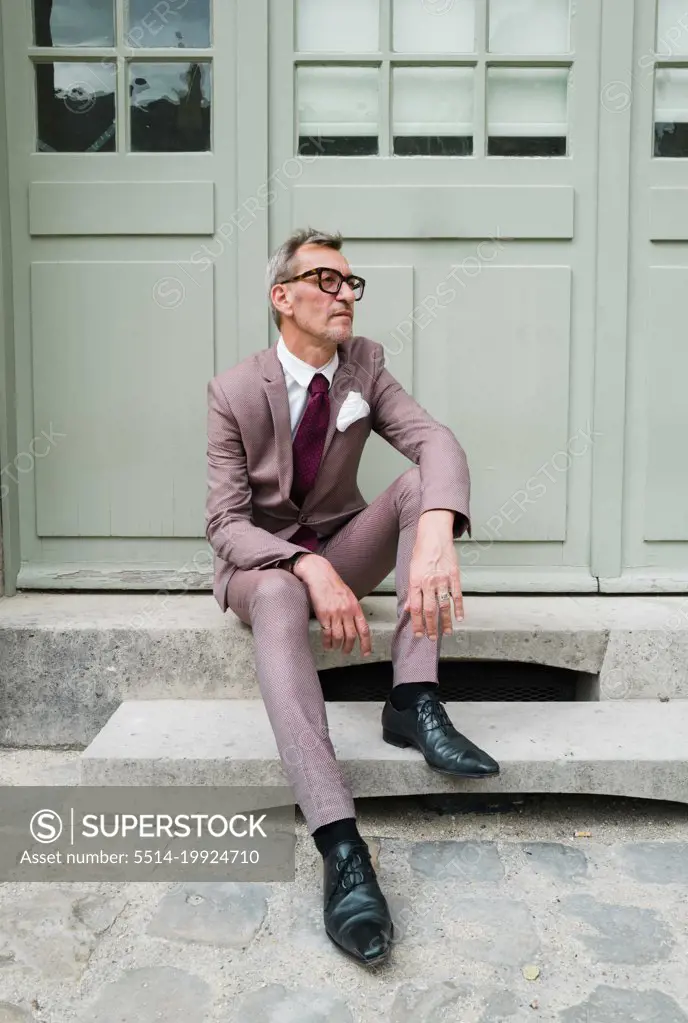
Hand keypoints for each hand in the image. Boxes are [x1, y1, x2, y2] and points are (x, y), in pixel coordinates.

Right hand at [294, 555, 371, 656]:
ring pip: (339, 636)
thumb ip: (352, 610)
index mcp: (355, 607)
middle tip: (346, 652)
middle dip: (349, 647)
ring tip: (335, 648)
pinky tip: (327, 644)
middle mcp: (347, 612)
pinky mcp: (323, 615)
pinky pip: (327, 633)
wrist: (320, 575)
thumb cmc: (333, 585)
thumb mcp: (349, 596)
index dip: (366, 643)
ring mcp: (335, 614)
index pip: (364, 629)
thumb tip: (354, 624)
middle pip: (351, 636)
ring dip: (337, 646)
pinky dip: (327, 642)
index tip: (366, 652)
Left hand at [404, 514, 463, 639]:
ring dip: (445, 622)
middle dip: (430, 627)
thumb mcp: (411, 570)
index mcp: (416, 582)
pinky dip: (458, 608)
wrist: (434, 535)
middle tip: (431, 638)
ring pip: (444, 606)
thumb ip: (411, 591)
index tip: (418, 633)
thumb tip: (409, 608)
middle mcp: (429, 583)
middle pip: (430, 610)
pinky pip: (457, 595)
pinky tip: (459, 618)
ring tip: (446, 633)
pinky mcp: (454, 576)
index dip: (417, 623)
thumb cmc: (421, 552)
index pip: (416, 608)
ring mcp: (443, 580)